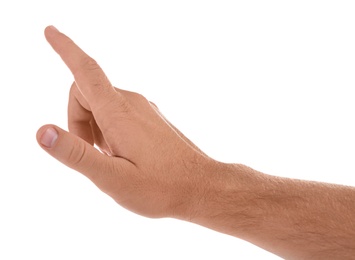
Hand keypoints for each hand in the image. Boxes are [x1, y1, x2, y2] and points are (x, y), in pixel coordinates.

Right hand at [36, 26, 219, 218]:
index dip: (65, 49)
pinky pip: (119, 115)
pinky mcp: (150, 119)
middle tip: (92, 154)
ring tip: (111, 160)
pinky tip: (123, 156)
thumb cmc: (160, 187)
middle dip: (77, 120)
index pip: (86, 72)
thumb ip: (76, 154)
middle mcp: (132, 103)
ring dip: (94, 129)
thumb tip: (43, 132)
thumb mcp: (112, 178)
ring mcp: (144, 109)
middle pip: (87, 93)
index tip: (50, 32)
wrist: (202, 187)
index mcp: (119, 113)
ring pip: (102, 106)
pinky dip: (109, 131)